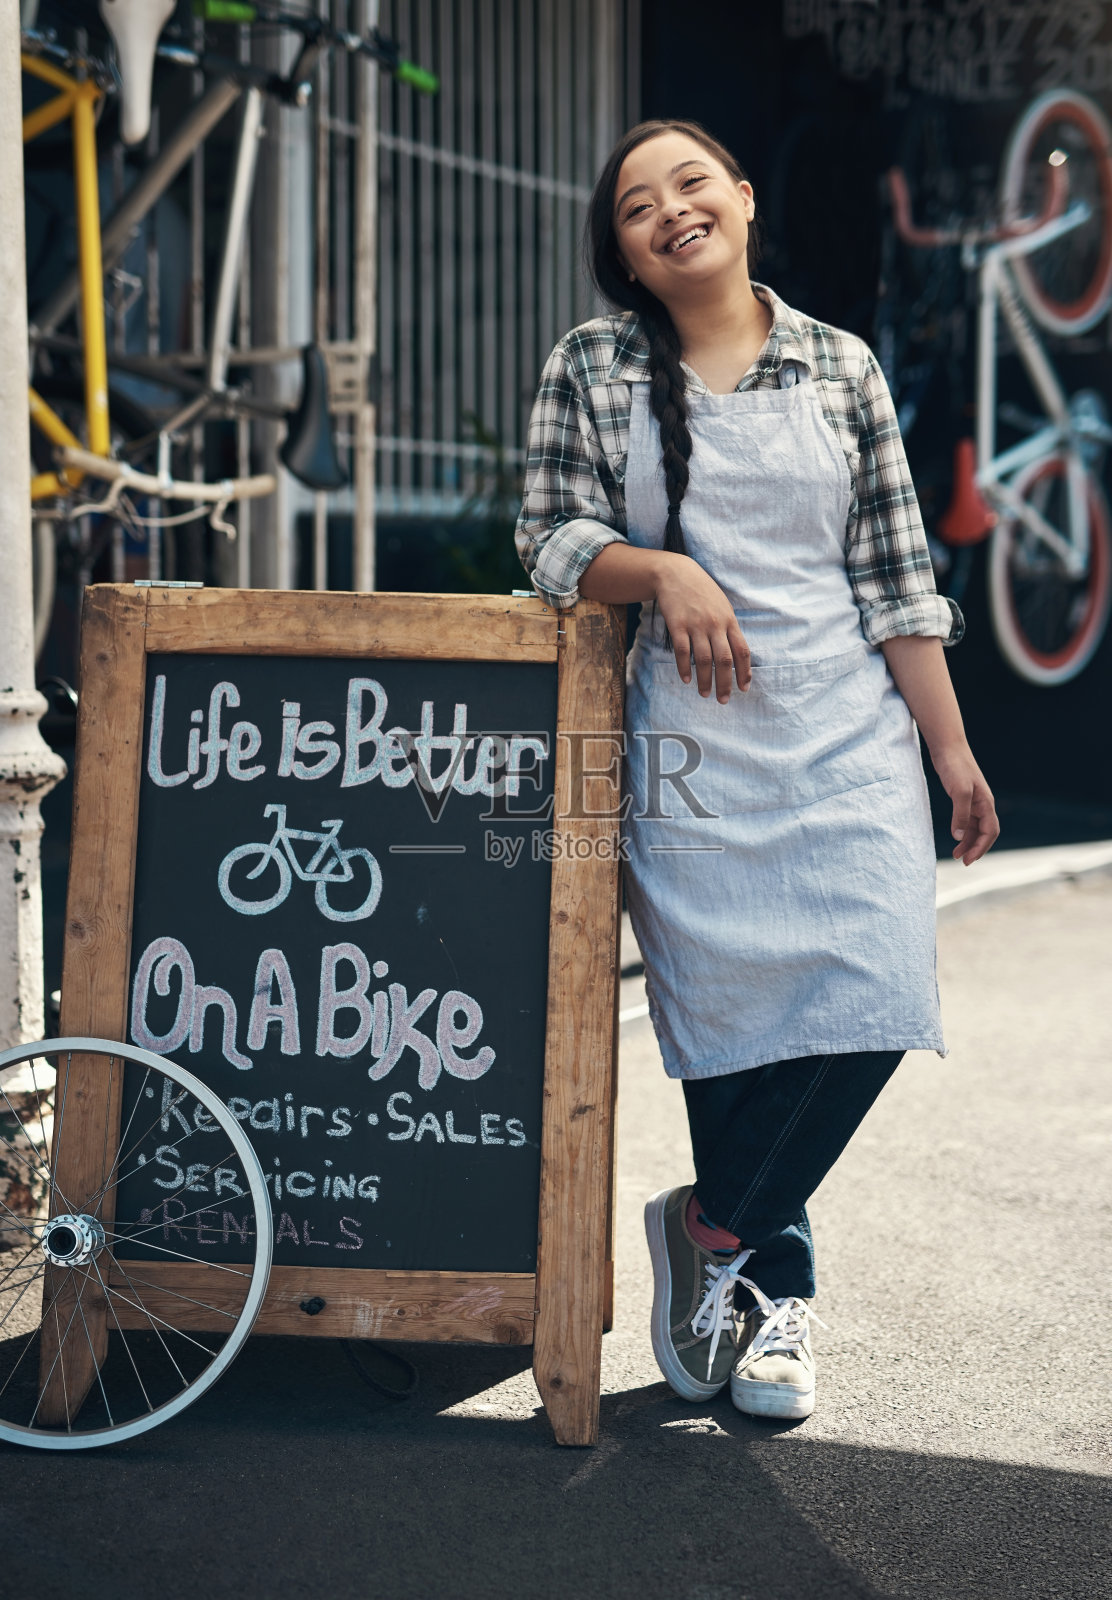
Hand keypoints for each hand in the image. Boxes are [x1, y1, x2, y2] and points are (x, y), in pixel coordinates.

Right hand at [654, 554, 750, 701]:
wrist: (676, 574)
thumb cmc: (701, 592)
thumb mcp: (722, 606)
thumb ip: (728, 628)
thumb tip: (735, 654)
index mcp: (729, 621)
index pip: (742, 651)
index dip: (744, 672)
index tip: (744, 688)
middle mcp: (715, 624)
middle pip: (724, 660)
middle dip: (725, 683)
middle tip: (724, 700)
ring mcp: (696, 625)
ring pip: (704, 659)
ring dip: (705, 680)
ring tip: (705, 693)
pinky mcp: (677, 625)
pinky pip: (683, 652)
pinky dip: (685, 668)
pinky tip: (686, 679)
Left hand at [930, 742, 999, 864]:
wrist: (948, 747)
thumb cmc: (955, 766)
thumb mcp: (959, 790)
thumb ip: (960, 814)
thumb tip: (958, 836)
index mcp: (986, 803)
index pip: (990, 832)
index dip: (981, 848)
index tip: (968, 860)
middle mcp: (983, 804)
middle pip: (984, 832)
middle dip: (976, 848)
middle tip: (962, 862)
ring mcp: (974, 801)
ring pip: (975, 827)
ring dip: (968, 842)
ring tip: (955, 854)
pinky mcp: (963, 797)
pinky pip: (967, 819)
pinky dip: (962, 830)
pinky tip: (955, 837)